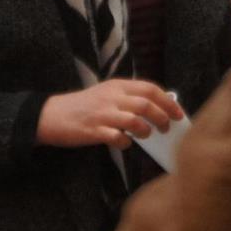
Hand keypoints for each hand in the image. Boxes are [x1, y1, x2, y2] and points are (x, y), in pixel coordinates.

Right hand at [35, 80, 182, 149]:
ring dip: (146, 130)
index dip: (168, 102)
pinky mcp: (93, 130)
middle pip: (147, 104)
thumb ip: (128, 98)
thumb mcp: (107, 94)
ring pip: (135, 120)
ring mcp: (103, 114)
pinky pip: (117, 138)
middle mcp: (112, 97)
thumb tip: (158, 108)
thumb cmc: (84, 106)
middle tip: (167, 128)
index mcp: (118, 86)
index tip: (178, 113)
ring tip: (146, 135)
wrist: (52, 115)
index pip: (150, 89)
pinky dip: (125, 143)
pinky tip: (124, 144)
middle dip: (162, 117)